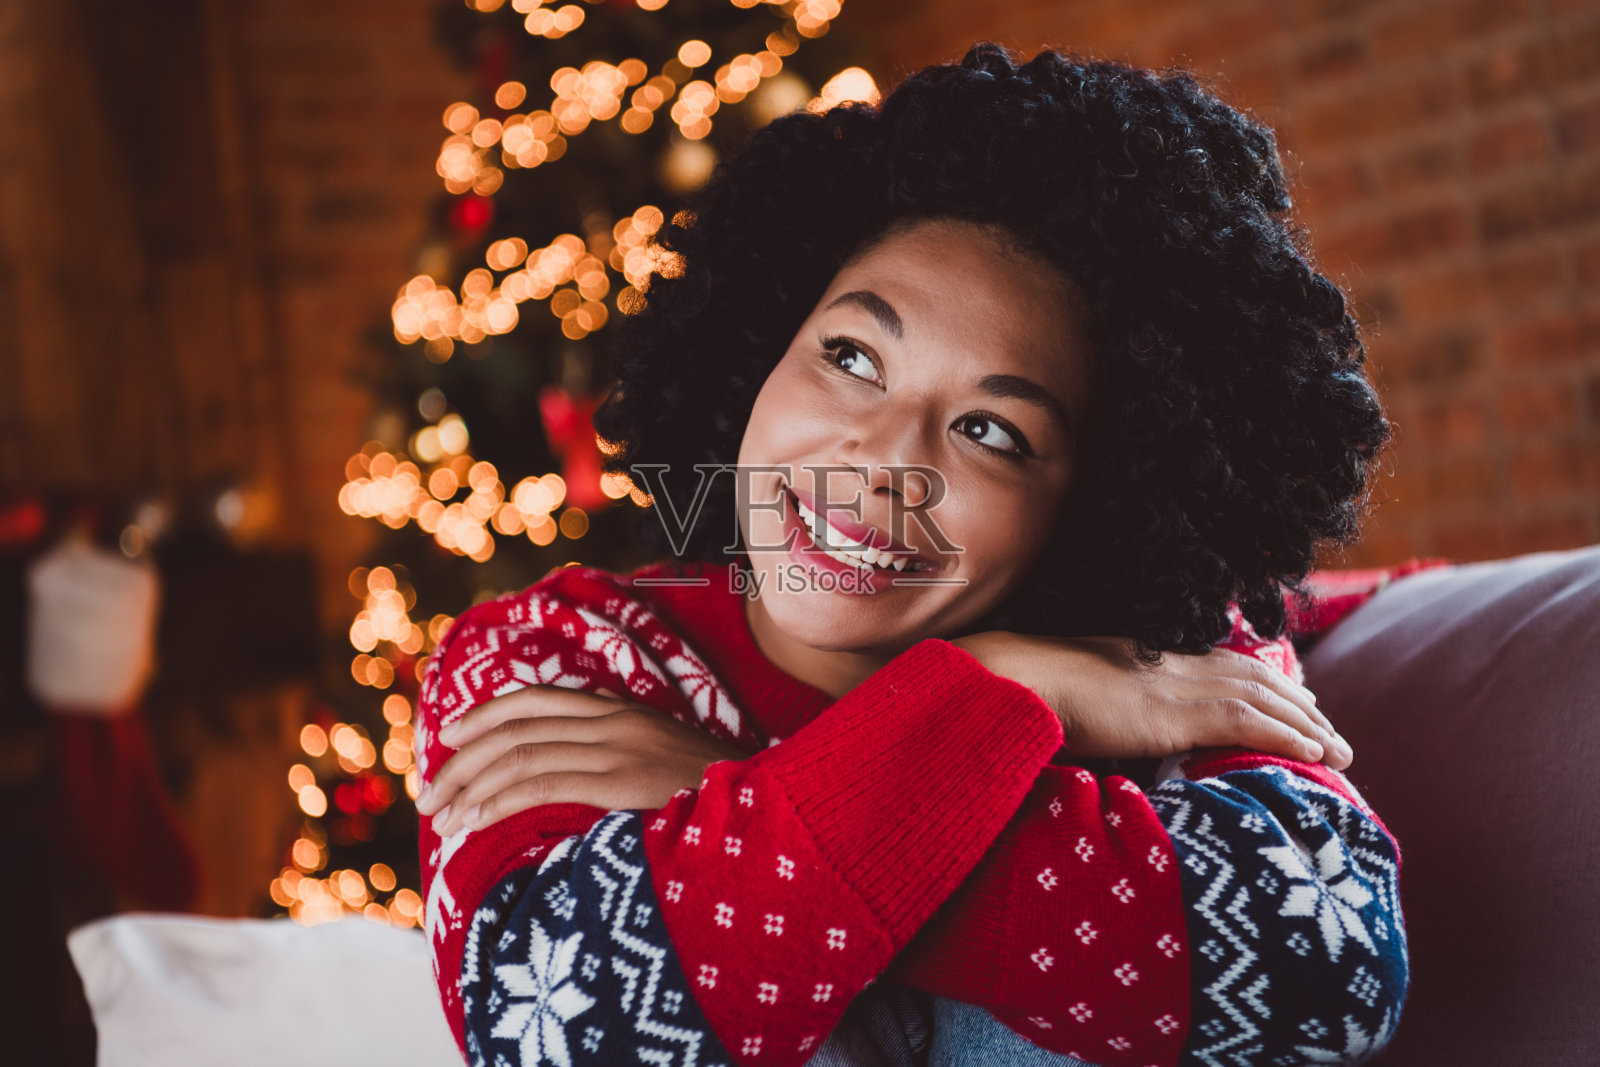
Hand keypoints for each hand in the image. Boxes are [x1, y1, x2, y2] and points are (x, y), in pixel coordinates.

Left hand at [416, 685, 748, 835]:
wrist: (775, 810)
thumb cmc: (717, 803)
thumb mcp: (664, 770)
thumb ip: (618, 765)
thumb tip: (571, 789)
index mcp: (625, 712)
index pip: (539, 700)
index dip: (485, 716)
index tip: (447, 740)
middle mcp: (617, 721)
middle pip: (517, 725)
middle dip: (462, 759)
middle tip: (428, 793)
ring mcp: (620, 748)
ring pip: (520, 754)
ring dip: (470, 785)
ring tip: (440, 816)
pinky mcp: (623, 780)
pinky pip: (542, 783)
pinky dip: (498, 802)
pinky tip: (473, 823)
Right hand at [950, 632, 1351, 768]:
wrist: (1005, 680)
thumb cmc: (1022, 694)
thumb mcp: (1070, 696)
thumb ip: (1098, 707)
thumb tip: (1103, 728)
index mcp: (1142, 656)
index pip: (1217, 662)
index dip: (1260, 679)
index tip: (1291, 697)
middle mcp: (1165, 664)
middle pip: (1248, 676)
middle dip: (1295, 702)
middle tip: (1330, 727)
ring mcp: (1170, 687)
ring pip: (1258, 698)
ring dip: (1305, 722)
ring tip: (1337, 748)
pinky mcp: (1169, 715)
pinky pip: (1243, 723)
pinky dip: (1284, 735)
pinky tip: (1313, 752)